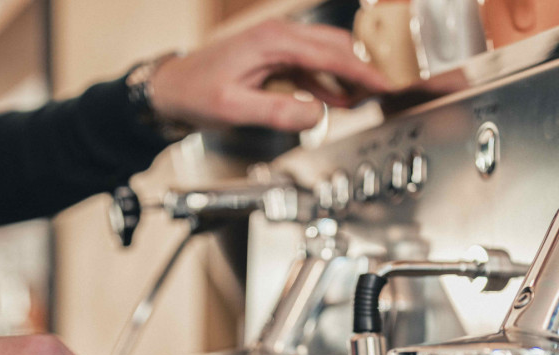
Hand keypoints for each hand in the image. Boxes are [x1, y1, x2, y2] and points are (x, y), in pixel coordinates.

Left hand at [151, 19, 390, 132]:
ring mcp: (278, 45)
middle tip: (387, 91)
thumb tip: (315, 114)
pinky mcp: (275, 58)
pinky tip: (339, 99)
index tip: (386, 85)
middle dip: (363, 68)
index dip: (362, 71)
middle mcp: (279, 36)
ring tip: (368, 98)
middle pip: (335, 46)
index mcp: (273, 42)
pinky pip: (312, 66)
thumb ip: (277, 111)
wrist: (171, 88)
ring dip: (348, 76)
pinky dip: (329, 82)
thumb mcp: (235, 108)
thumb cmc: (196, 92)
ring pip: (326, 55)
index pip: (330, 55)